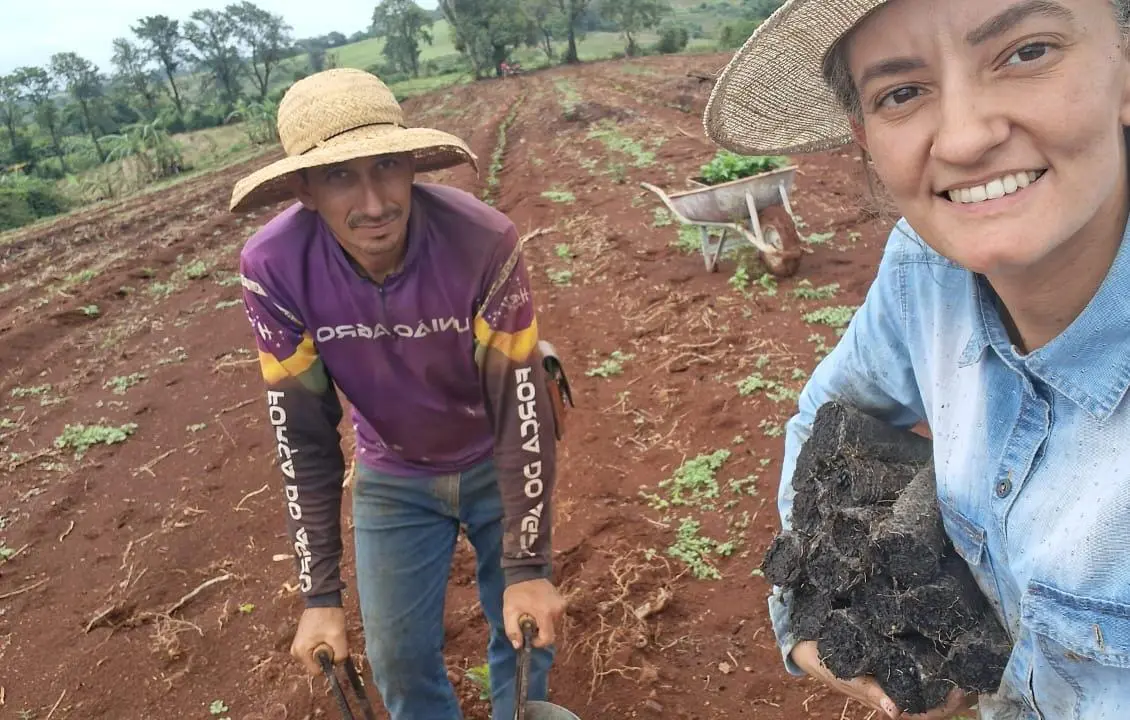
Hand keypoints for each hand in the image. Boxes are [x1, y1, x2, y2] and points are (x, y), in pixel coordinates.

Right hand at [291, 606, 347, 674]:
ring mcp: (298, 646)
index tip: (332, 647)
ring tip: (327, 633)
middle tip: (330, 638)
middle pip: (317, 664)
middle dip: (327, 654)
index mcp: (301, 652)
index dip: (329, 662)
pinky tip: (325, 631)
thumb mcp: (338, 637)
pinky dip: (323, 643)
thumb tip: (338, 665)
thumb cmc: (329, 616)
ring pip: (318, 656)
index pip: (318, 671)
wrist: (323, 598)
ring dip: (326, 647)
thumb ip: (340, 656)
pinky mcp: (303, 641)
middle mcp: (296, 652)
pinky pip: (316, 649)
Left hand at [503, 578, 566, 648]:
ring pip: (554, 624)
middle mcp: (557, 610)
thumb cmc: (516, 592)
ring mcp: (562, 604)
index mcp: (545, 613)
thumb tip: (518, 646)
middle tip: (529, 622)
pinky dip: (548, 616)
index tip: (530, 638)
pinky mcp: (563, 600)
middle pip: (551, 632)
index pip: (548, 638)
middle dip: (540, 632)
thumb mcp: (509, 612)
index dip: (538, 643)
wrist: (525, 572)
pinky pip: (556, 616)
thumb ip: (512, 631)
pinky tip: (539, 608)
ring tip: (533, 613)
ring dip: (544, 624)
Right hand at [791, 641, 975, 718]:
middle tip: (973, 671)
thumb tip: (894, 711)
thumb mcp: (846, 676)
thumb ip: (869, 691)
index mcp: (889, 700)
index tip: (961, 690)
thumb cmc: (828, 663)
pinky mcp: (895, 656)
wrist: (809, 644)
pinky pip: (919, 662)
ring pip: (930, 682)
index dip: (945, 706)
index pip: (924, 712)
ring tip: (967, 658)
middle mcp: (898, 688)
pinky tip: (947, 643)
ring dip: (949, 674)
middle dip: (956, 691)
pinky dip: (935, 657)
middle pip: (934, 699)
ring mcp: (898, 673)